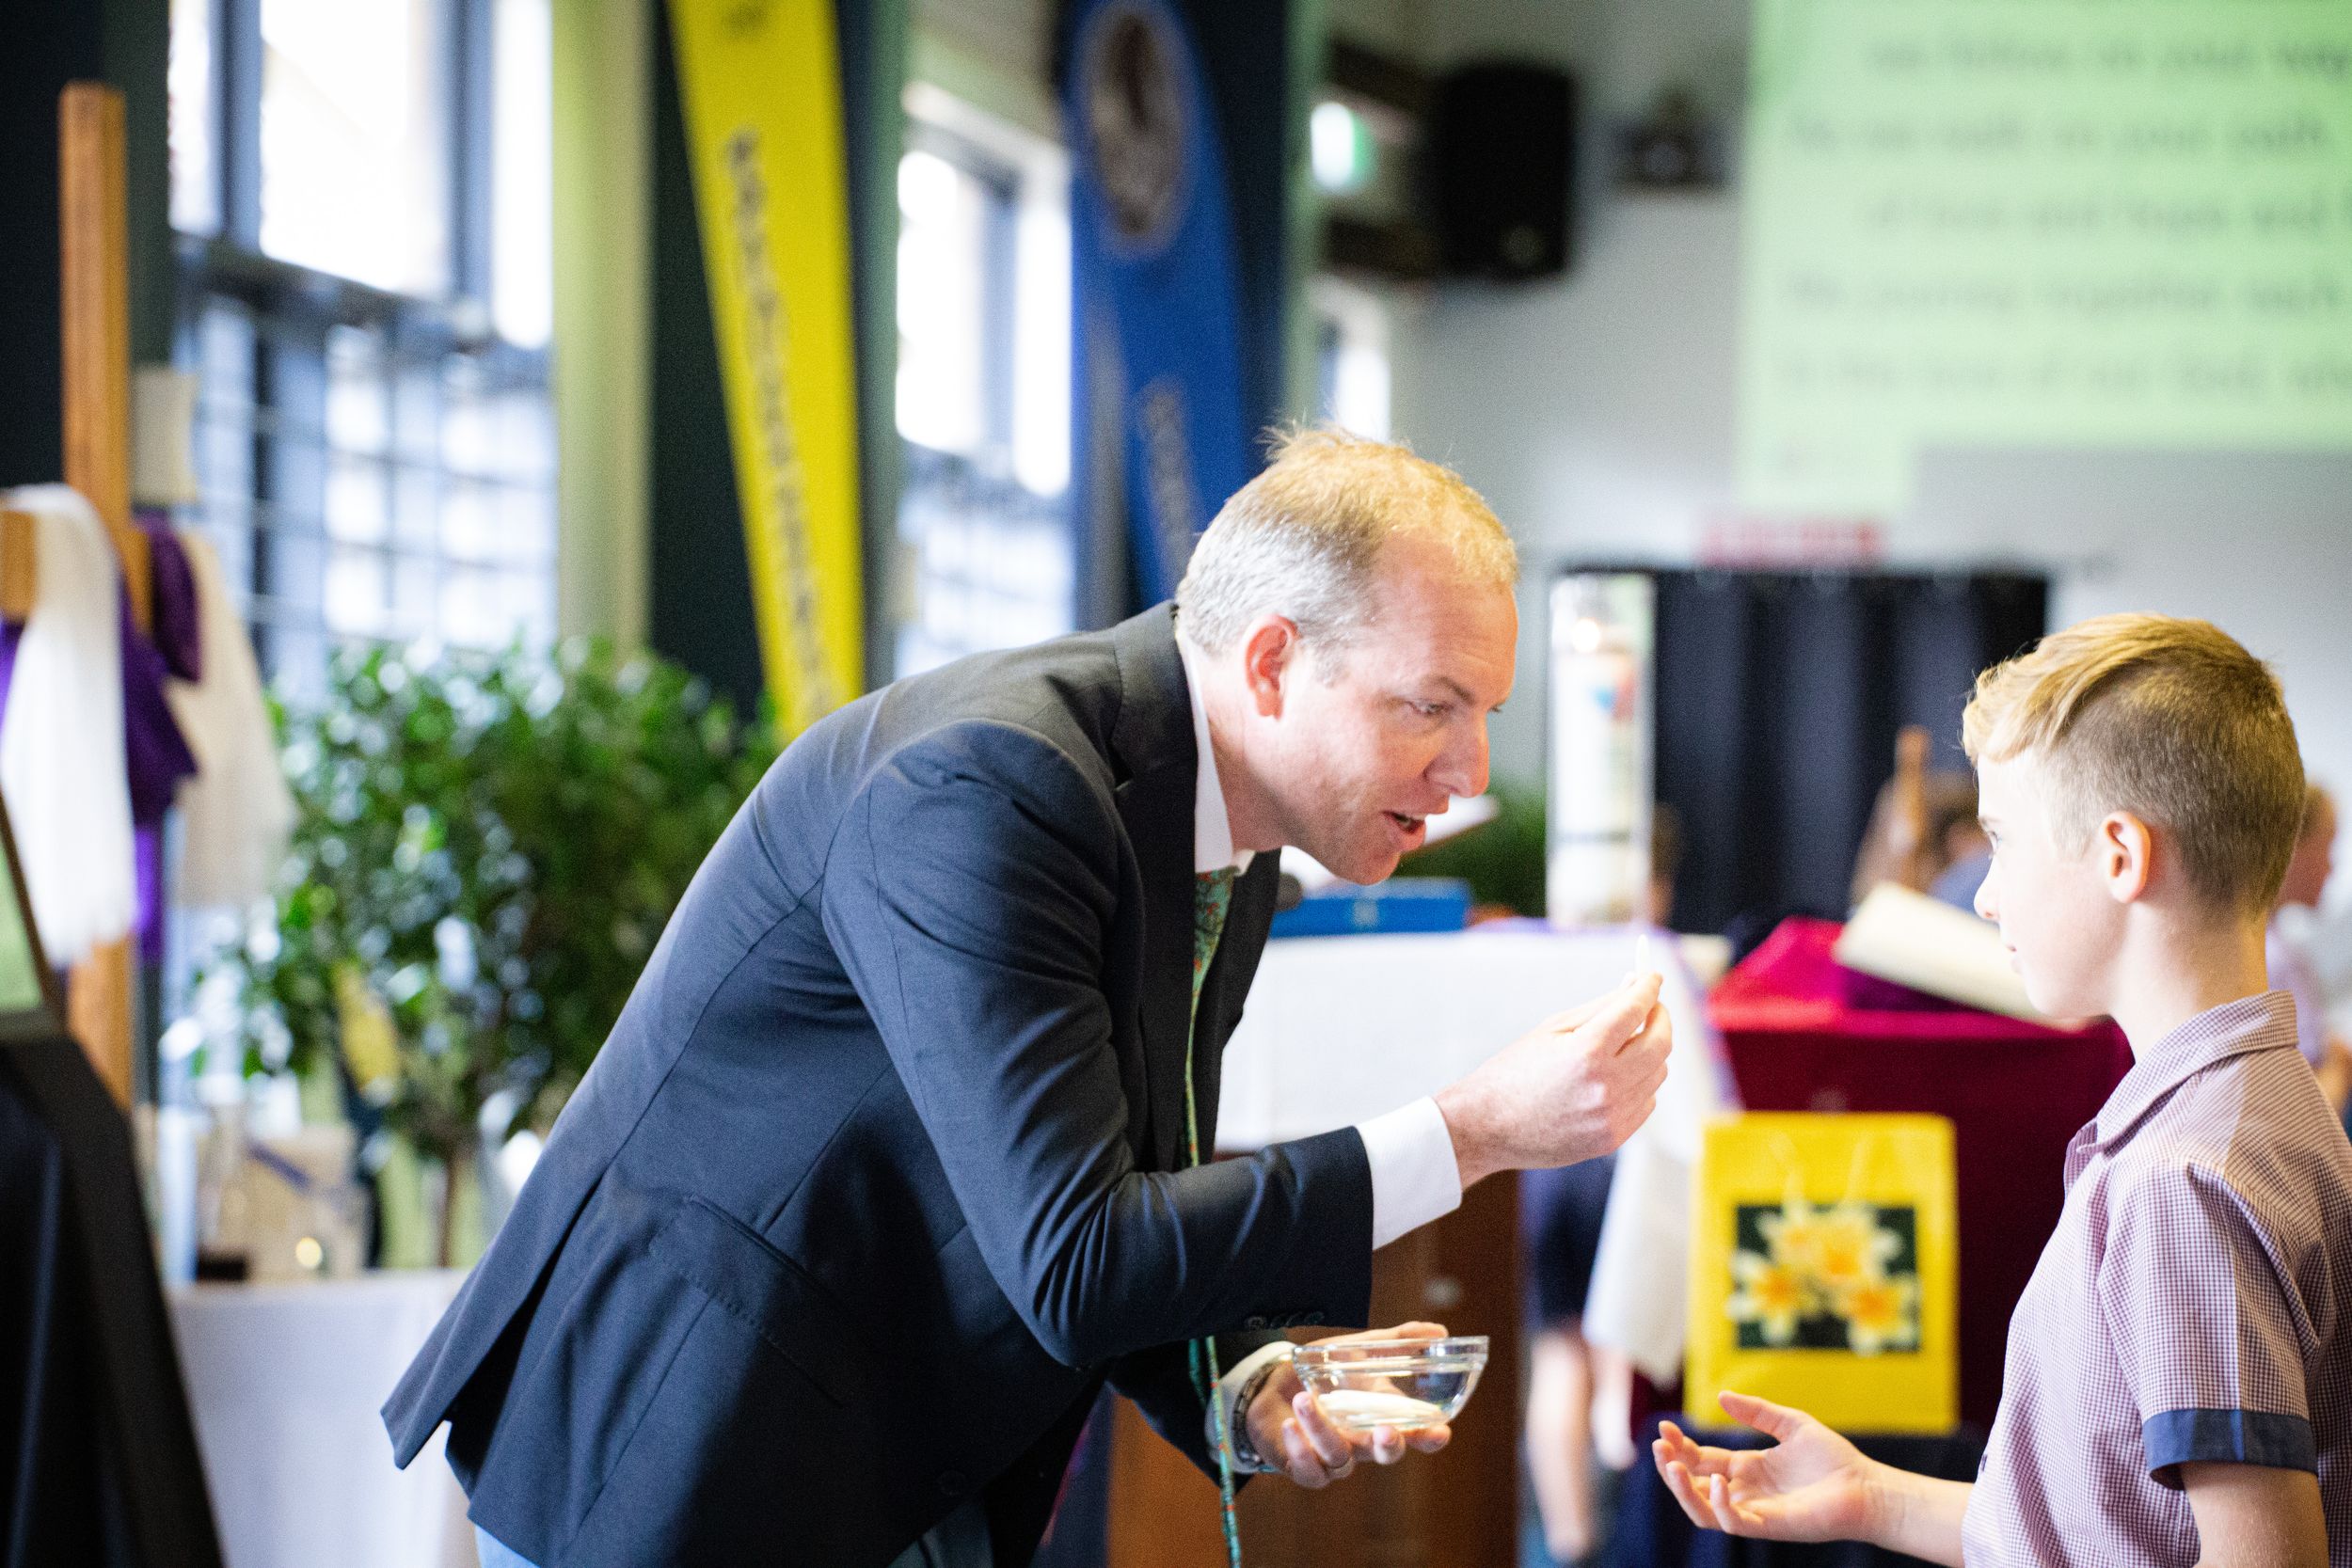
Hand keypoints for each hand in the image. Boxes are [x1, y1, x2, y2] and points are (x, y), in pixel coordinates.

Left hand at [1246, 1322, 1452, 1488]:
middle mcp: (1364, 1442)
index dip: (1430, 1437)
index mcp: (1383, 1416)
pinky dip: (1300, 1449)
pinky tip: (1290, 1425)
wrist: (1274, 1387)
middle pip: (1386, 1454)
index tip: (1441, 1431)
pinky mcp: (1306, 1468)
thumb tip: (1439, 1331)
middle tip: (1387, 1431)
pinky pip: (1309, 1470)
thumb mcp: (1360, 1351)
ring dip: (1323, 1429)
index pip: (1415, 1434)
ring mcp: (1335, 1459)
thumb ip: (1397, 1342)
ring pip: (1340, 1457)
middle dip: (1390, 1446)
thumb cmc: (1325, 1374)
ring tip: (1304, 1400)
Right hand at [1434, 973, 1670, 1187]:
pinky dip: (1639, 1083)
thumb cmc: (1515, 1071)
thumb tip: (1635, 985)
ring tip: (1623, 1046)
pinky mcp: (1613, 1139)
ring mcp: (1611, 1116)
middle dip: (1660, 1018)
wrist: (1487, 1126)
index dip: (1649, 987)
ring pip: (1658, 1073)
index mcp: (1586, 1051)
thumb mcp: (1553, 1028)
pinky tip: (1613, 1078)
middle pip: (1660, 1042)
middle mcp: (1605, 1086)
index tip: (1652, 978)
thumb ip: (1600, 1006)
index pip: (1636, 1009)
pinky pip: (1646, 1101)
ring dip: (1649, 1052)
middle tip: (1651, 1007)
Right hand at [1651, 1392, 1884, 1542]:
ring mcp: (1754, 1511)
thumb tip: (1720, 1396)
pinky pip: (1733, 1522)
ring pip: (1702, 1511)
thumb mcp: (1790, 1423)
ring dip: (1682, 1491)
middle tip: (1660, 1445)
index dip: (1679, 1446)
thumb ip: (1757, 1411)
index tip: (1664, 1426)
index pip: (1700, 1460)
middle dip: (1670, 1467)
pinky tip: (1716, 1480)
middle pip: (1692, 1486)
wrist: (1865, 1487)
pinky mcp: (1768, 1526)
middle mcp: (1744, 1491)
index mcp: (1746, 1468)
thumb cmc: (1833, 1458)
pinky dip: (1718, 1505)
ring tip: (1671, 1464)